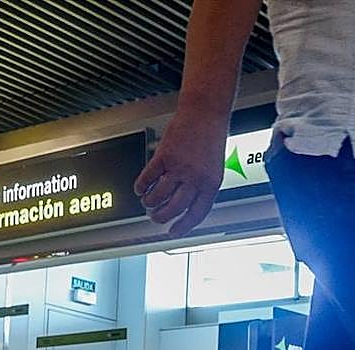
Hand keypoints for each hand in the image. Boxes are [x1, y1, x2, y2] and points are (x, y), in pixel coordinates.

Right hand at [133, 110, 229, 235]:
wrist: (205, 112)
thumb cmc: (211, 137)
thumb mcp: (214, 167)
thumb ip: (202, 187)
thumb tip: (185, 207)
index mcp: (211, 183)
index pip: (196, 213)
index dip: (183, 227)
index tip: (174, 232)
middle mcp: (195, 177)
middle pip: (174, 208)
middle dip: (161, 217)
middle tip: (156, 217)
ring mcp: (178, 166)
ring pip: (158, 196)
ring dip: (150, 203)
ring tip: (148, 202)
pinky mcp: (163, 155)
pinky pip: (147, 177)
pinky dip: (141, 186)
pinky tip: (140, 188)